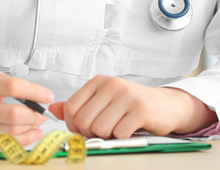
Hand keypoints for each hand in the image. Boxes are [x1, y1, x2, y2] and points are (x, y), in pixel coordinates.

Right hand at [0, 73, 52, 145]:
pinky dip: (20, 141)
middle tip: (42, 113)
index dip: (34, 91)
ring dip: (30, 129)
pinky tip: (30, 135)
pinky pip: (1, 144)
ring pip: (9, 132)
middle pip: (13, 114)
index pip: (11, 86)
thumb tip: (32, 93)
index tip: (47, 95)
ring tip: (38, 124)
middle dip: (34, 115)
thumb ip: (3, 83)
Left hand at [49, 75, 215, 138]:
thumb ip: (79, 105)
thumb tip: (53, 109)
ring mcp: (126, 96)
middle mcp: (111, 85)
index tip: (85, 128)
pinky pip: (119, 133)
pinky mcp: (140, 109)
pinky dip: (122, 137)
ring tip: (117, 128)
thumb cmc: (132, 105)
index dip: (74, 125)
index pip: (71, 108)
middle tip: (104, 131)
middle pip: (83, 120)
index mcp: (98, 82)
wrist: (166, 105)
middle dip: (90, 133)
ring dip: (107, 136)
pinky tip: (129, 129)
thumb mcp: (103, 101)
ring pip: (99, 129)